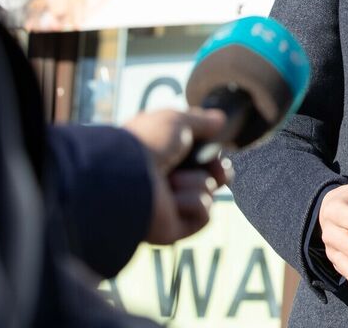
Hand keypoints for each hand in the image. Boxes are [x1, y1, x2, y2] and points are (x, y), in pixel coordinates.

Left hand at [124, 107, 230, 244]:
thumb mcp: (176, 120)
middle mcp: (168, 181)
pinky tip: (173, 201)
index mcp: (166, 157)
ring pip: (208, 194)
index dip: (215, 154)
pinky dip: (192, 203)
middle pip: (212, 178)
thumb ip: (201, 121)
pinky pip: (203, 215)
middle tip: (215, 168)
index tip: (217, 149)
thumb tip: (220, 120)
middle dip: (218, 171)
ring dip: (196, 183)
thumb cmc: (148, 144)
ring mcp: (171, 206)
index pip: (201, 158)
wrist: (127, 177)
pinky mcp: (175, 227)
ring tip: (172, 182)